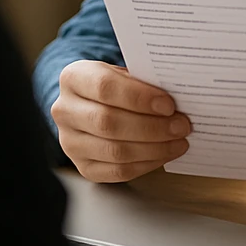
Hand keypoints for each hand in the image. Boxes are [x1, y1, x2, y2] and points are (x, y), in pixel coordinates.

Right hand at [52, 61, 191, 182]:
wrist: (92, 104)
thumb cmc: (115, 86)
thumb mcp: (123, 73)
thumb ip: (144, 82)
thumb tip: (179, 99)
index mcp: (73, 78)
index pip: (104, 87)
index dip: (139, 97)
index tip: (169, 104)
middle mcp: (64, 111)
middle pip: (108, 123)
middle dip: (152, 127)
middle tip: (181, 125)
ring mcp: (70, 142)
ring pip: (114, 150)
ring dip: (154, 148)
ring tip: (179, 140)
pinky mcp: (83, 167)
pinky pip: (118, 172)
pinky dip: (147, 164)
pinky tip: (165, 153)